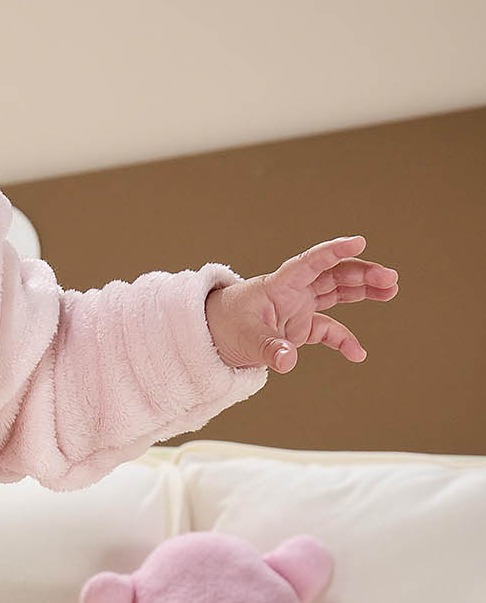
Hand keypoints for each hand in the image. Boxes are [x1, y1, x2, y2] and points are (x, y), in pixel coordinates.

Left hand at [206, 236, 398, 373]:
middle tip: (390, 278)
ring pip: (337, 293)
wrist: (211, 336)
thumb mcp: (245, 339)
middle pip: (333, 275)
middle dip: (362, 274)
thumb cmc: (224, 326)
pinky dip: (343, 340)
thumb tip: (288, 361)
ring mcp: (299, 307)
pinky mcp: (300, 327)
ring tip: (391, 291)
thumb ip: (268, 349)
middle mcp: (294, 291)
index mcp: (279, 284)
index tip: (359, 241)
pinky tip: (358, 354)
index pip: (310, 262)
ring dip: (363, 291)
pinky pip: (328, 330)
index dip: (333, 251)